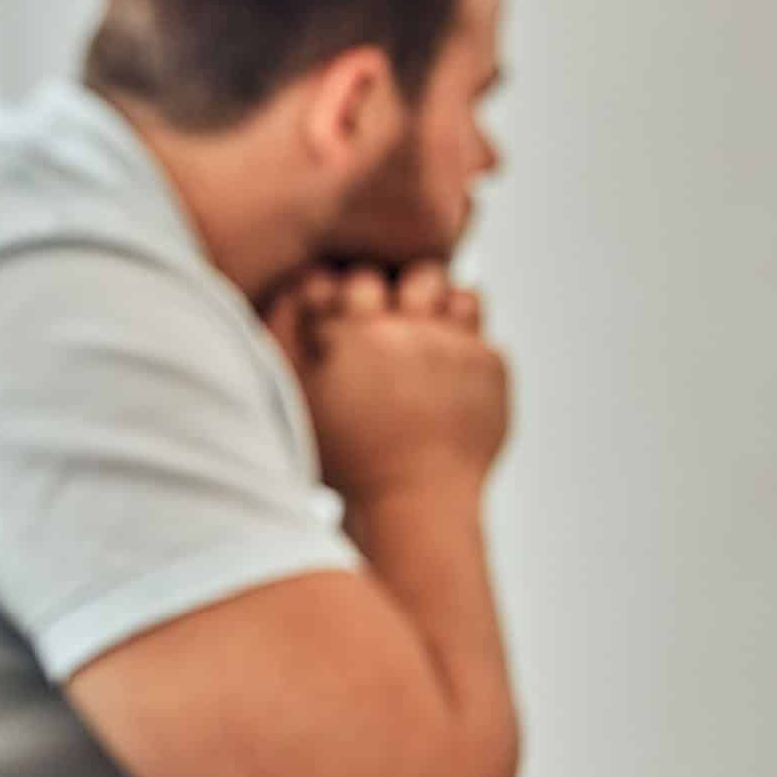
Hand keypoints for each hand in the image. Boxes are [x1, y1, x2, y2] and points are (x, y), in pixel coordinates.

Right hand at [272, 263, 509, 500]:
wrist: (413, 503)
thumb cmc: (349, 458)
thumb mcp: (295, 394)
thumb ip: (286, 334)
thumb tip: (297, 289)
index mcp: (354, 332)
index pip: (354, 276)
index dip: (350, 291)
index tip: (347, 314)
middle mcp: (408, 328)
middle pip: (411, 273)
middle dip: (400, 292)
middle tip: (388, 322)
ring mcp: (455, 346)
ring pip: (455, 291)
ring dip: (439, 307)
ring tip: (423, 335)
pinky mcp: (490, 368)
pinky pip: (483, 332)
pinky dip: (465, 342)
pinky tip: (444, 369)